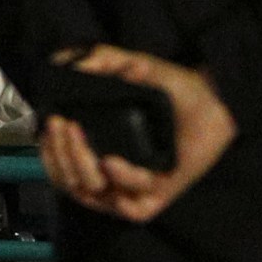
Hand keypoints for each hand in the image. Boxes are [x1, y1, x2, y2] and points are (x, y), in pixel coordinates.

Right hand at [37, 46, 237, 221]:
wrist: (214, 104)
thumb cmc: (175, 90)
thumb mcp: (135, 66)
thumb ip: (103, 57)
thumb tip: (67, 61)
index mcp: (98, 148)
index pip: (58, 163)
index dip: (47, 149)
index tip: (48, 124)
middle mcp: (110, 173)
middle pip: (67, 181)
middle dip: (59, 154)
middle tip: (63, 126)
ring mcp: (129, 190)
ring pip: (88, 194)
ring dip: (79, 167)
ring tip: (81, 138)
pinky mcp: (153, 201)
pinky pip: (125, 204)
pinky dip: (117, 182)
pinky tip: (112, 162)